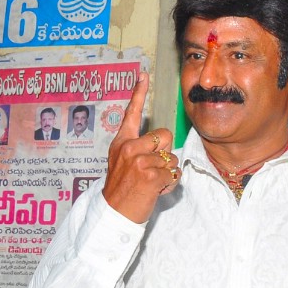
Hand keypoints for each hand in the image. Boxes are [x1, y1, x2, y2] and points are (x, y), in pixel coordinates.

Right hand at [102, 71, 179, 222]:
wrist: (114, 213)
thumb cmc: (123, 190)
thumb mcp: (123, 163)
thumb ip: (138, 149)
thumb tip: (161, 143)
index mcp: (121, 142)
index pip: (131, 113)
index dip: (138, 93)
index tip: (143, 74)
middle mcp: (129, 147)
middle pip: (165, 136)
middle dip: (165, 153)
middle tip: (152, 170)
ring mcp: (139, 161)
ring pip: (172, 158)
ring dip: (167, 173)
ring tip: (150, 184)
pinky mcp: (151, 175)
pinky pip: (174, 174)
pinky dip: (169, 185)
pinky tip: (155, 191)